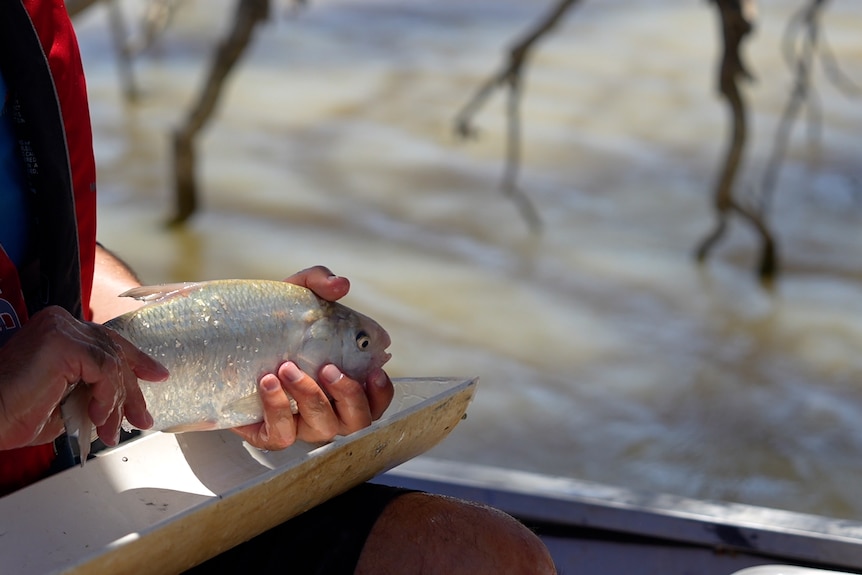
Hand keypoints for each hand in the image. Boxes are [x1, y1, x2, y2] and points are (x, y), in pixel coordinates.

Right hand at [0, 306, 168, 449]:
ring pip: (113, 363)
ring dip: (117, 402)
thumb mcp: (68, 401)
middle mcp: (60, 322)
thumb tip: (123, 400)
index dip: (136, 360)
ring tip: (111, 430)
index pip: (108, 342)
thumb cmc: (13, 414)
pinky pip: (104, 369)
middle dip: (132, 389)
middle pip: (115, 351)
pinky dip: (106, 396)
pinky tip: (96, 417)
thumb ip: (94, 390)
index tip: (157, 376)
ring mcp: (61, 329)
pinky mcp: (61, 342)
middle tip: (142, 418)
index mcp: (59, 332)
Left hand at [231, 266, 394, 449]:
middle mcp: (329, 410)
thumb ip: (320, 282)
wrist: (224, 340)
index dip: (381, 392)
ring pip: (322, 428)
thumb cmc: (274, 322)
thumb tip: (340, 284)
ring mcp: (301, 425)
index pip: (376, 401)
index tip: (373, 370)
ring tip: (287, 368)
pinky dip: (277, 410)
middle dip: (348, 395)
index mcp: (344, 384)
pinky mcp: (269, 433)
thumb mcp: (296, 295)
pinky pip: (282, 436)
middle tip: (327, 368)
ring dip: (309, 397)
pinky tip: (268, 383)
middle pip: (358, 421)